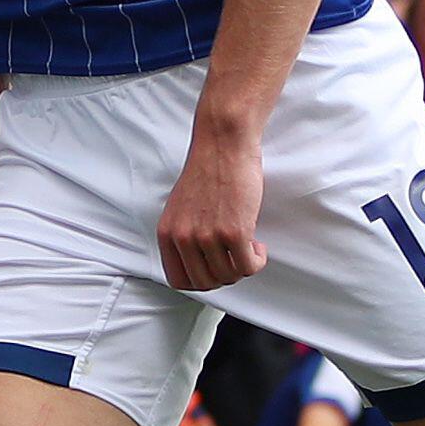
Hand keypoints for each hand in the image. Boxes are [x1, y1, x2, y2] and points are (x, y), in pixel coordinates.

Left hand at [157, 128, 264, 293]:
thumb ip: (185, 235)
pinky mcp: (234, 231)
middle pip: (206, 282)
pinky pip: (248, 266)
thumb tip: (200, 263)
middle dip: (225, 275)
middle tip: (235, 258)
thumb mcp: (181, 207)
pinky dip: (257, 261)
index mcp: (167, 233)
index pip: (179, 280)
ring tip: (247, 247)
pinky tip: (257, 244)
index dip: (201, 280)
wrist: (223, 143)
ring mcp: (208, 236)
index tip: (215, 270)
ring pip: (230, 276)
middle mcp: (183, 238)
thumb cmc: (208, 170)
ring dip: (243, 266)